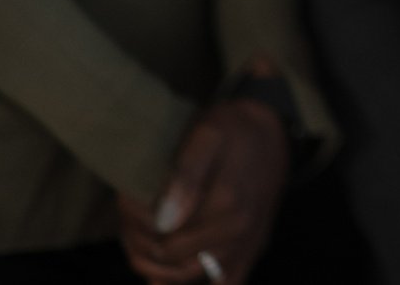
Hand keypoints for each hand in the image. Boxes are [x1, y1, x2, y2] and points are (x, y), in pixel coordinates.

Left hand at [115, 99, 289, 283]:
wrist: (272, 129)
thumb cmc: (234, 129)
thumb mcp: (207, 135)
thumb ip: (185, 177)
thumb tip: (164, 222)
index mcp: (227, 207)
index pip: (163, 245)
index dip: (136, 228)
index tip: (127, 200)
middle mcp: (238, 234)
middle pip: (170, 266)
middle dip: (141, 245)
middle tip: (131, 214)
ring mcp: (245, 245)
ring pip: (187, 277)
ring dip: (157, 263)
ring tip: (143, 233)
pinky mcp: (252, 249)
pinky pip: (228, 282)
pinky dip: (199, 283)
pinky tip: (171, 274)